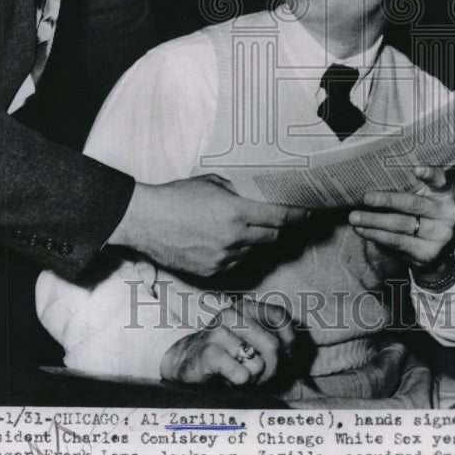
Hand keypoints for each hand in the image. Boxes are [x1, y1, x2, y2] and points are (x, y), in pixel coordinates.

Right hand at [109, 174, 308, 277]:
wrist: (145, 221)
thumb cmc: (176, 196)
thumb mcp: (211, 183)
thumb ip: (238, 190)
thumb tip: (257, 194)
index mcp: (236, 212)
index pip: (280, 218)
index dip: (298, 216)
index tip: (308, 213)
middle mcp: (234, 238)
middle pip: (272, 237)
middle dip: (275, 228)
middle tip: (272, 219)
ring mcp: (223, 258)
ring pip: (253, 251)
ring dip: (253, 240)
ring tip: (235, 227)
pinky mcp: (212, 272)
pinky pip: (235, 263)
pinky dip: (235, 253)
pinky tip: (220, 241)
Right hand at [160, 297, 293, 385]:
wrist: (187, 364)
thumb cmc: (228, 355)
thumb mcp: (253, 343)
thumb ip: (276, 339)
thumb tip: (292, 350)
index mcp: (245, 307)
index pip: (279, 316)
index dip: (289, 340)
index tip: (286, 355)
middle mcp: (232, 313)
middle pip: (273, 345)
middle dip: (272, 369)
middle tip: (258, 375)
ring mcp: (218, 331)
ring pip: (258, 363)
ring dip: (254, 378)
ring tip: (239, 375)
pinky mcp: (208, 352)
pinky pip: (242, 375)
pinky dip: (240, 383)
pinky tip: (227, 379)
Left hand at [348, 166, 454, 268]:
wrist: (431, 246)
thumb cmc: (419, 211)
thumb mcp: (420, 195)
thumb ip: (408, 185)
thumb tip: (373, 176)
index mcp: (445, 193)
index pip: (440, 180)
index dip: (429, 174)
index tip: (416, 168)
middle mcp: (447, 213)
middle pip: (414, 204)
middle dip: (387, 200)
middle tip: (366, 197)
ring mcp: (440, 234)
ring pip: (402, 224)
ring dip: (374, 221)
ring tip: (355, 217)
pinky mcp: (428, 252)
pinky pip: (398, 242)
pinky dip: (376, 235)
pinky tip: (362, 230)